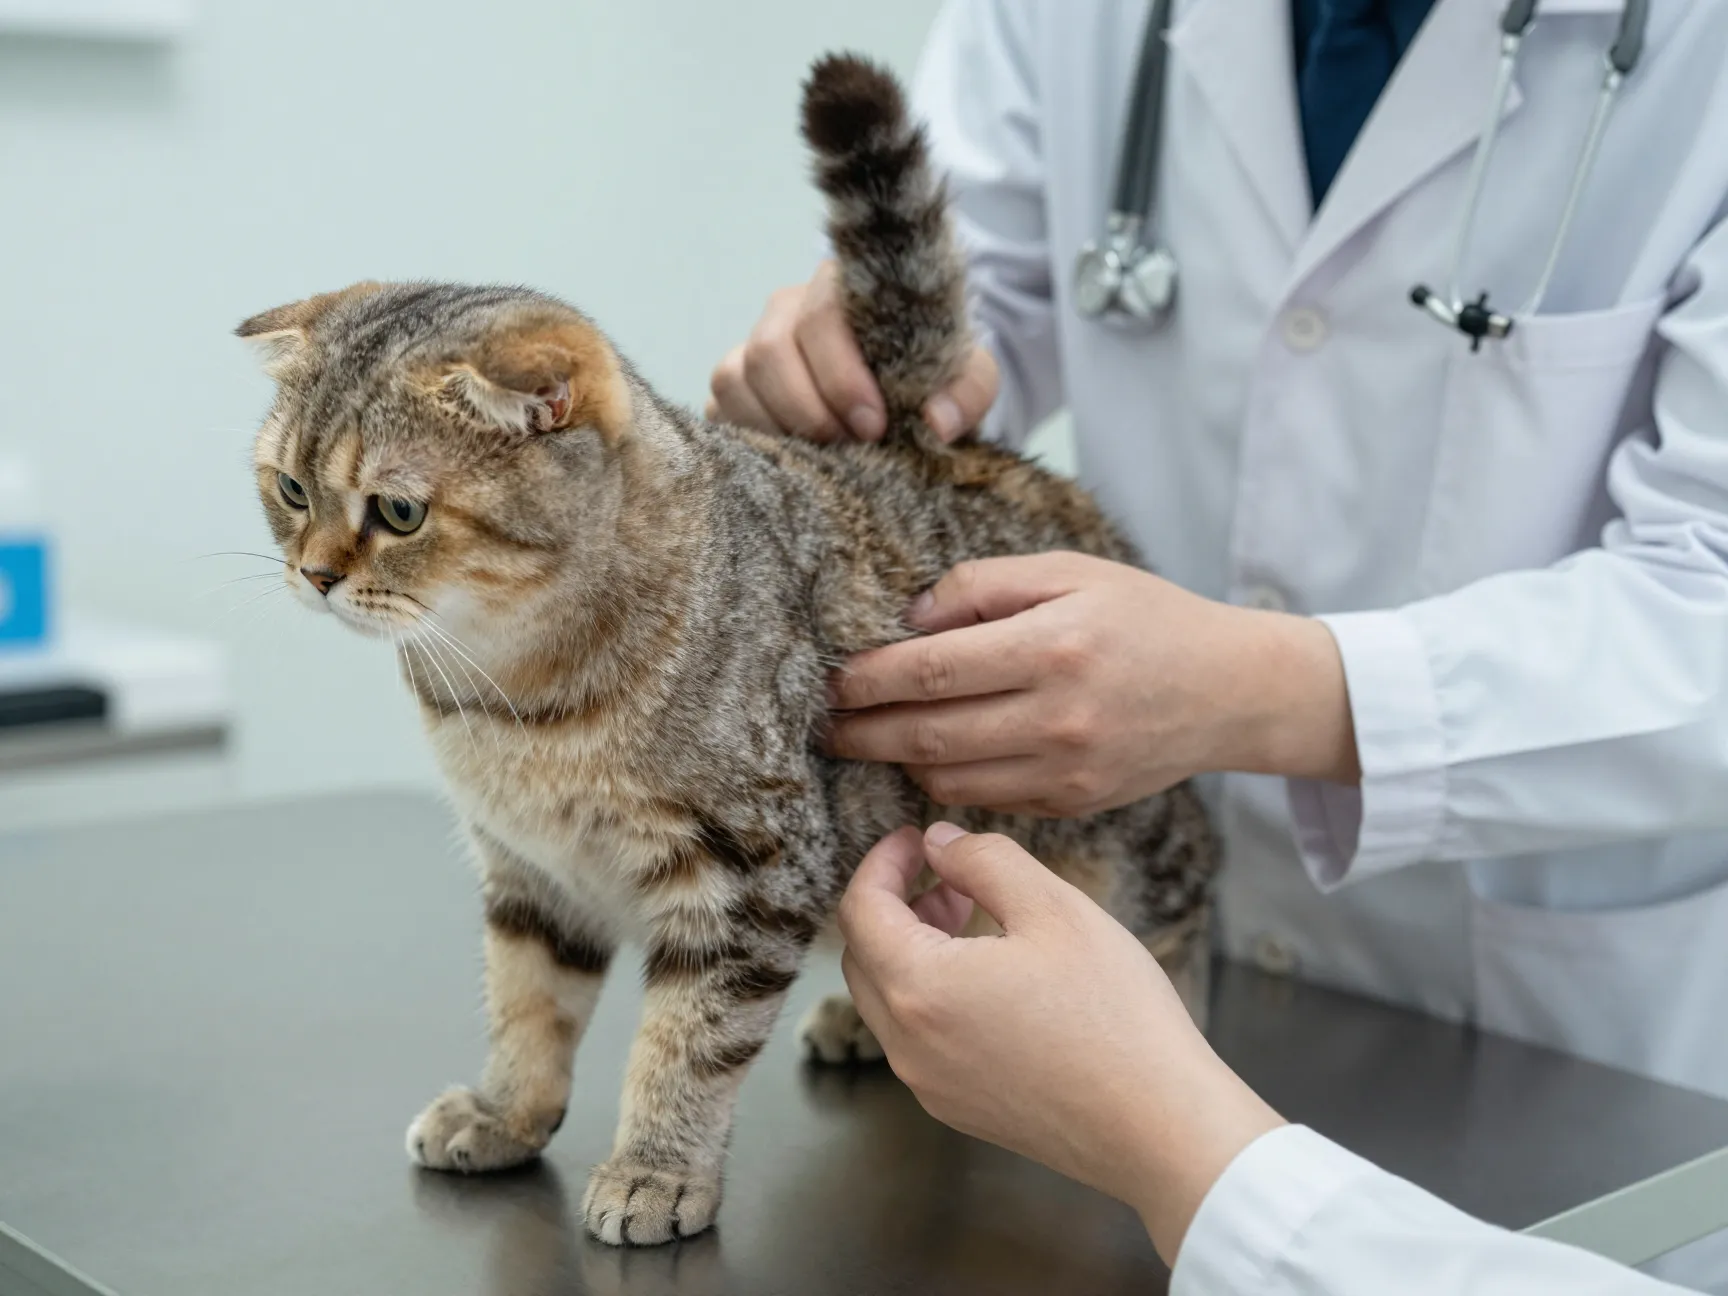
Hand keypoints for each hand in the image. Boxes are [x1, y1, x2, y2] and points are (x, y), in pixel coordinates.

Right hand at [707, 260, 998, 442]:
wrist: (905, 393)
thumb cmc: (930, 376)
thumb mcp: (966, 375)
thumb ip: (967, 390)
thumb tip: (937, 422)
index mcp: (840, 289)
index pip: (820, 317)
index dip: (840, 376)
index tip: (873, 426)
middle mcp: (786, 311)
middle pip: (769, 350)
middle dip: (810, 410)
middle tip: (852, 449)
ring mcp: (751, 348)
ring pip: (735, 379)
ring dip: (780, 428)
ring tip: (827, 458)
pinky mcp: (733, 389)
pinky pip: (719, 410)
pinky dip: (755, 439)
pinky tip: (796, 460)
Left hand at [828, 552, 1359, 815]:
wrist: (1231, 690)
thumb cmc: (1145, 617)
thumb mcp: (1071, 571)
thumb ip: (983, 584)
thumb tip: (909, 617)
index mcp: (1053, 646)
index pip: (931, 670)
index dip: (868, 678)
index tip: (831, 678)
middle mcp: (1058, 716)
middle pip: (927, 734)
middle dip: (863, 730)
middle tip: (823, 724)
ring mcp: (1067, 769)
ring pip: (949, 778)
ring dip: (898, 761)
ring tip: (866, 738)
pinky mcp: (1074, 804)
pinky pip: (986, 800)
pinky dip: (946, 782)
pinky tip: (929, 757)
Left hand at [839, 823, 1284, 1263]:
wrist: (1160, 1127)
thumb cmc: (1115, 1015)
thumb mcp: (1054, 907)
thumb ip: (983, 859)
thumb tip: (938, 841)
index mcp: (920, 988)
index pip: (859, 910)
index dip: (882, 862)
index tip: (915, 837)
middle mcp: (908, 1045)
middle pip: (863, 957)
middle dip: (891, 905)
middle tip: (945, 875)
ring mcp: (929, 1084)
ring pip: (888, 1000)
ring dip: (911, 949)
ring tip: (969, 919)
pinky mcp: (957, 1108)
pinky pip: (918, 1039)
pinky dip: (931, 994)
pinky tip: (990, 978)